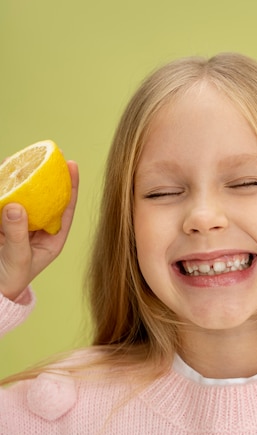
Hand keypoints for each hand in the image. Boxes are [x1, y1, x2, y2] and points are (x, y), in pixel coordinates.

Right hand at [0, 161, 78, 300]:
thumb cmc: (9, 280)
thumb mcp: (17, 257)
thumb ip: (16, 233)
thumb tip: (16, 205)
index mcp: (53, 238)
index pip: (66, 207)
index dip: (71, 185)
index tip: (72, 164)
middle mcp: (39, 228)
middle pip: (47, 197)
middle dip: (47, 176)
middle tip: (49, 154)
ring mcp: (21, 224)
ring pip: (26, 197)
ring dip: (24, 179)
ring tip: (23, 158)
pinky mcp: (4, 222)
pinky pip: (6, 202)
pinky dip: (5, 188)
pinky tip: (4, 172)